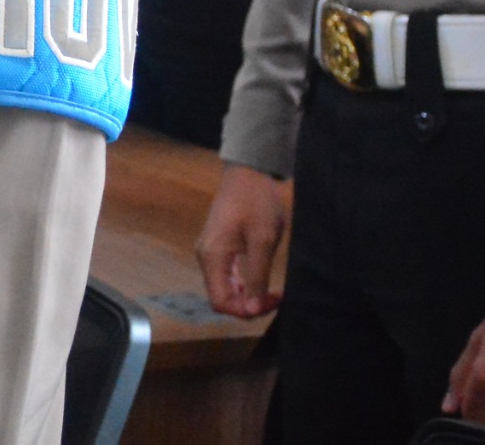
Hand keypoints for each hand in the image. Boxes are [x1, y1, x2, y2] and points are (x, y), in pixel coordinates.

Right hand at [196, 162, 290, 317]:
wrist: (248, 173)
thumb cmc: (256, 202)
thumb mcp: (262, 240)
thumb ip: (256, 276)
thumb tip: (253, 308)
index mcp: (212, 256)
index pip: (220, 302)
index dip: (246, 310)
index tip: (273, 300)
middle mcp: (206, 257)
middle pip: (221, 298)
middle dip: (249, 304)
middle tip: (277, 296)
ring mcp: (211, 252)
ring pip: (225, 289)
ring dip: (248, 295)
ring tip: (273, 289)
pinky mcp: (219, 248)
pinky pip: (228, 277)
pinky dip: (245, 284)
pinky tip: (263, 278)